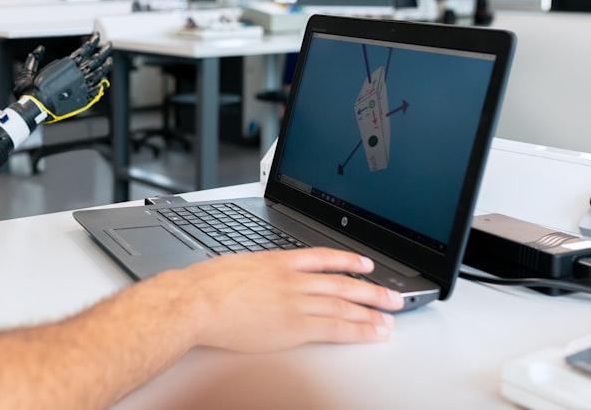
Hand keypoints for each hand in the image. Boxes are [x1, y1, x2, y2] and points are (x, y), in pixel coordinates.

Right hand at [13, 32, 112, 122]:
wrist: (36, 108)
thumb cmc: (30, 91)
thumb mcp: (28, 71)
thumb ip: (34, 59)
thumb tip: (40, 49)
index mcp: (66, 65)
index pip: (84, 50)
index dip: (92, 42)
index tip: (97, 36)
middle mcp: (76, 74)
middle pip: (96, 60)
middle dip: (104, 51)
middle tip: (109, 45)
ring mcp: (81, 86)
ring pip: (98, 73)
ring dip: (106, 65)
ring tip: (110, 60)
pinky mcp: (82, 99)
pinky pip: (96, 89)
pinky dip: (101, 83)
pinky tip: (104, 80)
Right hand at [180, 247, 403, 352]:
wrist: (198, 300)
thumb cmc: (205, 285)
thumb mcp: (234, 266)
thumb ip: (254, 272)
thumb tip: (256, 278)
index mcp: (277, 262)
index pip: (322, 258)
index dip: (347, 261)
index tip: (365, 264)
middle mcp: (292, 280)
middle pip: (341, 283)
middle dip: (371, 291)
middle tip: (393, 297)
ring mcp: (296, 302)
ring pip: (344, 304)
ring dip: (371, 312)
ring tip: (391, 317)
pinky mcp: (295, 326)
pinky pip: (335, 327)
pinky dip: (358, 329)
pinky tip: (372, 332)